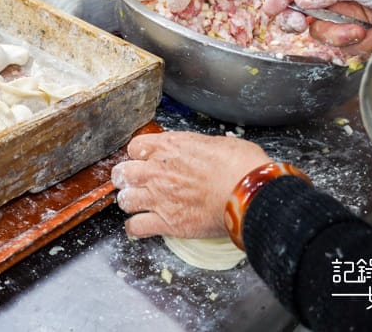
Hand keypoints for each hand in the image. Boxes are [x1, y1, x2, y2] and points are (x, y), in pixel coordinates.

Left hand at [111, 131, 269, 238]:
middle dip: (126, 177)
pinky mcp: (167, 222)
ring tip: (137, 204)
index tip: (144, 159)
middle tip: (134, 182)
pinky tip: (138, 226)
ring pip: (124, 200)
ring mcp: (159, 197)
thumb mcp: (215, 142)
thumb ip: (196, 148)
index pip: (135, 147)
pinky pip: (136, 227)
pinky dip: (134, 228)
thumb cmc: (240, 165)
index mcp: (168, 147)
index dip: (138, 154)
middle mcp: (157, 170)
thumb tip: (200, 152)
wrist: (248, 193)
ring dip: (129, 201)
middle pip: (122, 173)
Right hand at [262, 0, 371, 53]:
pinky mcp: (356, 36)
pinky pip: (345, 47)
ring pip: (321, 34)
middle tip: (301, 25)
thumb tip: (301, 0)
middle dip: (298, 21)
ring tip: (362, 31)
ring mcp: (342, 18)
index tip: (270, 9)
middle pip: (299, 12)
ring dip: (339, 36)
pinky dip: (362, 44)